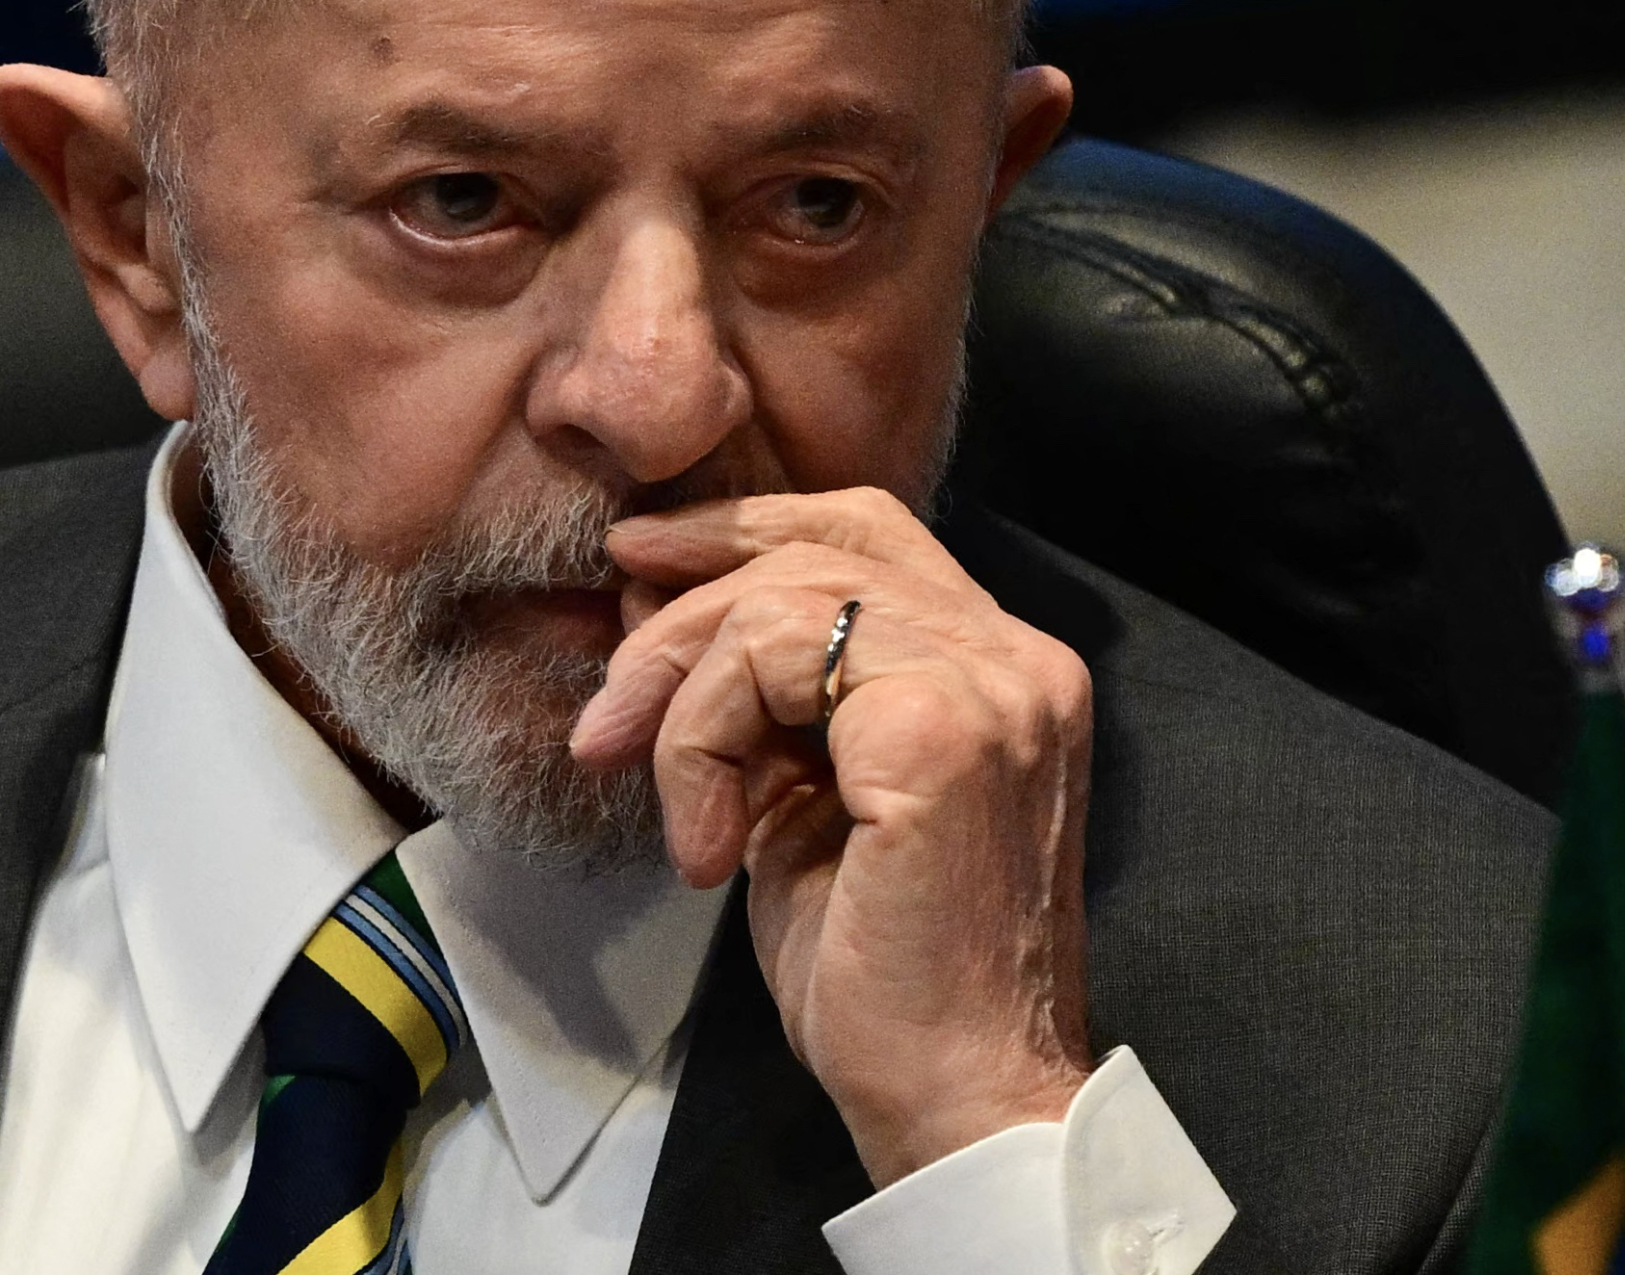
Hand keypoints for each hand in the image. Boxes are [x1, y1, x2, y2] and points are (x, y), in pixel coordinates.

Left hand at [570, 490, 1096, 1185]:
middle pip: (819, 549)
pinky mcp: (940, 730)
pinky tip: (706, 848)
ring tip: (660, 797)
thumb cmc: (883, 973)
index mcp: (1000, 668)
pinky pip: (769, 663)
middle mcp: (1017, 657)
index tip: (639, 561)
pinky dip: (703, 742)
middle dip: (686, 605)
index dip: (745, 528)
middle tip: (608, 705)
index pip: (867, 532)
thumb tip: (652, 600)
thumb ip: (759, 696)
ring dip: (682, 694)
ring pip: (784, 601)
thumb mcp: (804, 800)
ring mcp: (990, 686)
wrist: (956, 1097)